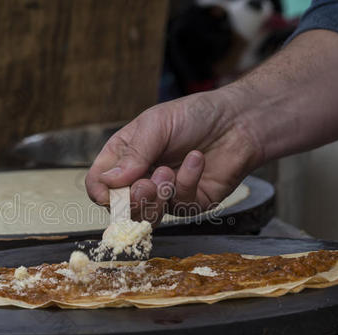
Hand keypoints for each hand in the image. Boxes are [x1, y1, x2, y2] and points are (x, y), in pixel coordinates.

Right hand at [85, 90, 262, 224]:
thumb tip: (109, 182)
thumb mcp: (156, 124)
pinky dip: (187, 182)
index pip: (99, 183)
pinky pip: (181, 206)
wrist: (238, 120)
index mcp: (124, 156)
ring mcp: (165, 194)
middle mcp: (141, 178)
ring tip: (169, 172)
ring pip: (148, 216)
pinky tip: (196, 159)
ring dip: (157, 196)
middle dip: (133, 199)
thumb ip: (133, 154)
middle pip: (121, 207)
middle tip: (146, 184)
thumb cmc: (194, 115)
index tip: (111, 193)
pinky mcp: (190, 203)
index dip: (101, 192)